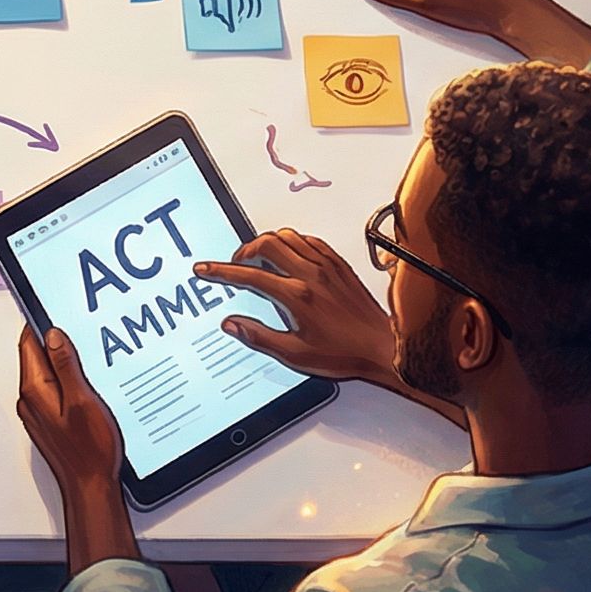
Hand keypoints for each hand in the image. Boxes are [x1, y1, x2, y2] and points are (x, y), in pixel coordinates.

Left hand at [16, 326, 122, 500]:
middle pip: (37, 356)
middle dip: (55, 340)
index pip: (29, 343)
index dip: (41, 323)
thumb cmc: (89, 451)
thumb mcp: (82, 400)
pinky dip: (66, 379)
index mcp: (34, 390)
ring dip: (63, 361)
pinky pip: (53, 389)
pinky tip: (85, 381)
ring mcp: (38, 411)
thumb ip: (66, 366)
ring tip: (86, 354)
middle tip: (77, 328)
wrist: (90, 487)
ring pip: (46, 373)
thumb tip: (53, 336)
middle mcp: (30, 400)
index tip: (54, 310)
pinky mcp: (49, 420)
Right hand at [191, 231, 398, 386]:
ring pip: (288, 236)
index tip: (206, 270)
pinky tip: (290, 254)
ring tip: (259, 258)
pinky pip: (310, 240)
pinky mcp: (339, 264)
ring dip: (267, 243)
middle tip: (235, 263)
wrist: (384, 347)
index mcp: (297, 296)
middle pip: (266, 244)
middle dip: (243, 250)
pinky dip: (293, 242)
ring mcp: (327, 266)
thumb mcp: (295, 355)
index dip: (221, 271)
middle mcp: (311, 275)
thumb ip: (259, 337)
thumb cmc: (345, 352)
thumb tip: (233, 324)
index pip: (249, 275)